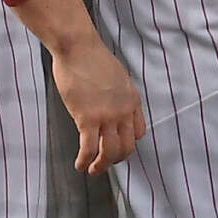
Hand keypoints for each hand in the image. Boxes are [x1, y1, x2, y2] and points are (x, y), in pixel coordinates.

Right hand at [48, 34, 146, 174]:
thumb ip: (117, 96)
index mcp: (132, 99)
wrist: (78, 47)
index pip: (138, 132)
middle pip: (127, 147)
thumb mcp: (116, 77)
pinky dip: (84, 161)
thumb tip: (109, 108)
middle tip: (104, 164)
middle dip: (115, 159)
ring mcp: (107, 116)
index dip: (127, 143)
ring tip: (91, 170)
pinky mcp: (88, 119)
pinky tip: (79, 165)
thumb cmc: (92, 57)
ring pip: (110, 153)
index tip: (117, 147)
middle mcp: (124, 110)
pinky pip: (89, 149)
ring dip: (101, 166)